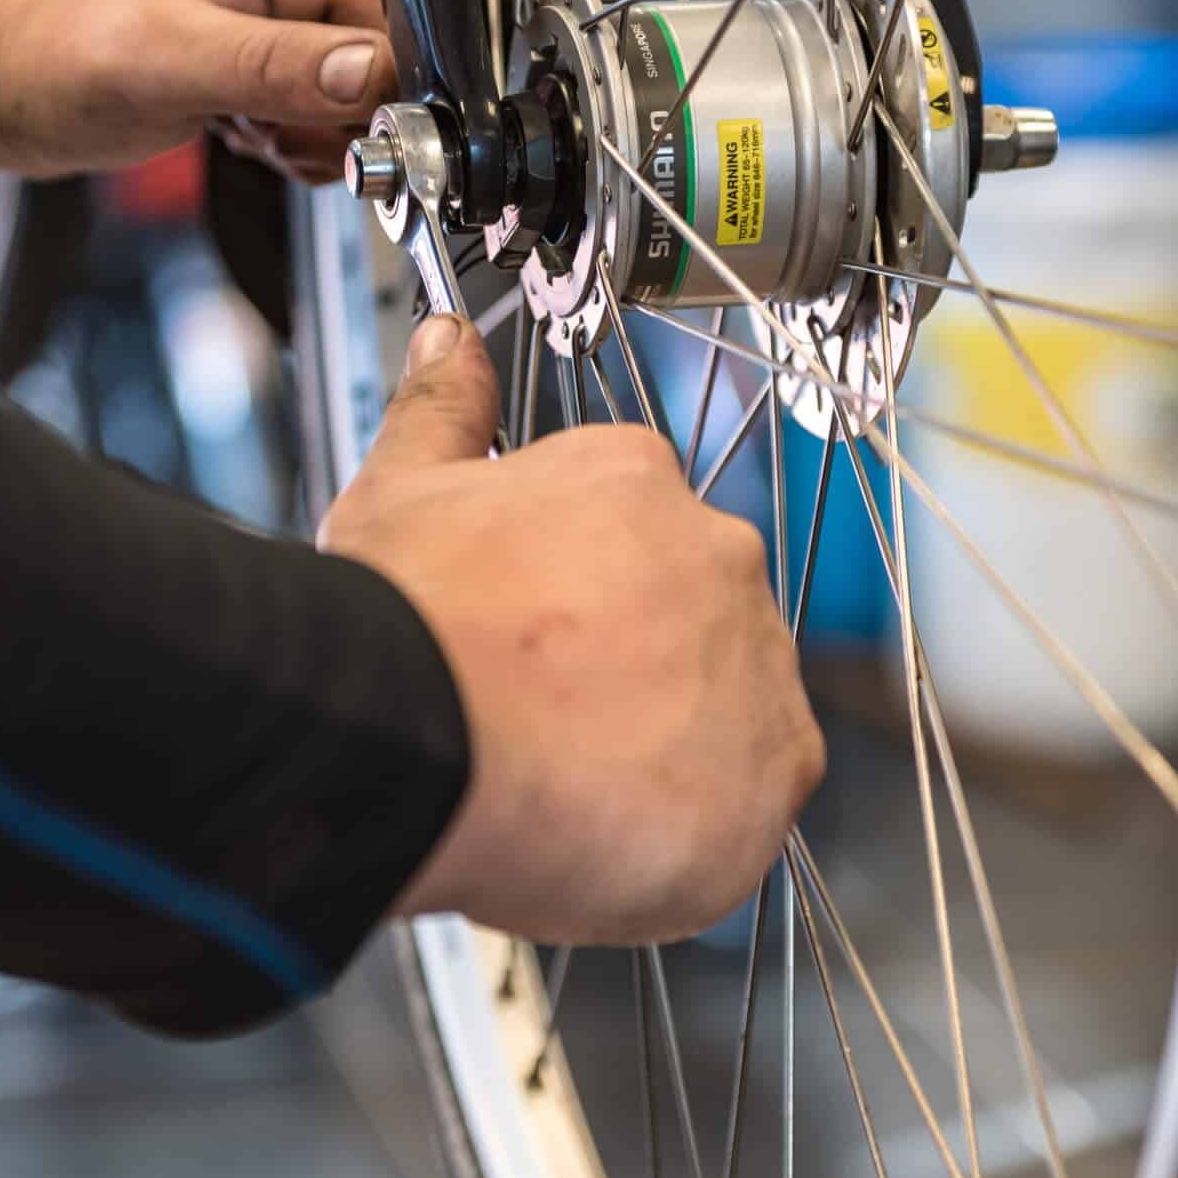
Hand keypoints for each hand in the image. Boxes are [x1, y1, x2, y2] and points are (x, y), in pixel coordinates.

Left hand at [0, 0, 395, 181]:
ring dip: (308, 139)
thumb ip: (277, 66)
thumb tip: (370, 76)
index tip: (327, 134)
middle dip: (335, 123)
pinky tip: (237, 129)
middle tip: (265, 129)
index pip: (395, 27)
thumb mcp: (170, 61)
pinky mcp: (262, 51)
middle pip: (384, 67)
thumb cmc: (56, 51)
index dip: (376, 96)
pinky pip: (319, 113)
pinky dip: (288, 140)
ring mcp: (281, 8)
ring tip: (239, 125)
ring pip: (355, 102)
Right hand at [320, 317, 823, 944]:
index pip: (635, 541)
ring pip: (724, 720)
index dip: (574, 608)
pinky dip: (684, 836)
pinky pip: (744, 811)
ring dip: (660, 756)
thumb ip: (444, 408)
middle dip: (626, 681)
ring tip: (561, 789)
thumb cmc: (404, 620)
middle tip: (538, 727)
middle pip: (687, 630)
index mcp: (636, 478)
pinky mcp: (776, 772)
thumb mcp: (401, 488)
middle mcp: (720, 553)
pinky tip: (599, 837)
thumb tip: (448, 339)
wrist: (424, 737)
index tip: (526, 648)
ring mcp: (758, 661)